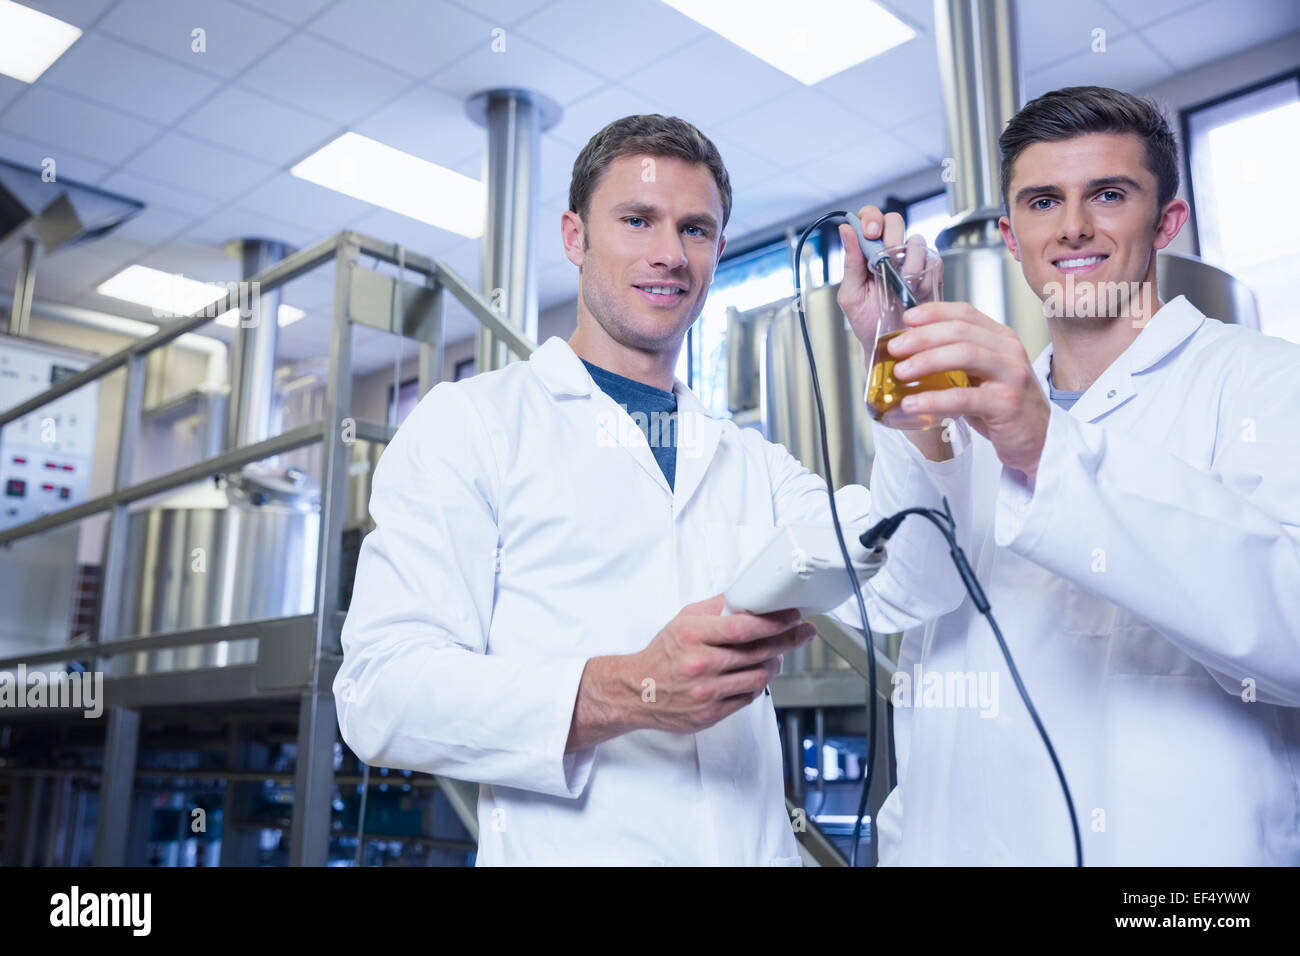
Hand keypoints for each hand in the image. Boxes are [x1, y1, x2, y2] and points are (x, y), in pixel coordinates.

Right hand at [630, 594, 814, 733]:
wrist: (637, 692)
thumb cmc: (662, 655)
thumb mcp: (682, 621)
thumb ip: (715, 608)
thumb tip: (746, 597)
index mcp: (693, 636)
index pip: (744, 627)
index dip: (775, 622)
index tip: (792, 617)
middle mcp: (701, 665)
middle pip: (758, 652)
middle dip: (787, 640)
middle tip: (803, 632)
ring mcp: (707, 692)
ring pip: (759, 676)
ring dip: (774, 664)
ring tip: (776, 655)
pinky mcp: (711, 713)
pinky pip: (748, 697)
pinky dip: (757, 684)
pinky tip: (755, 674)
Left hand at [836, 205, 940, 351]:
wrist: (890, 346)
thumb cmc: (867, 322)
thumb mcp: (851, 294)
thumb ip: (850, 262)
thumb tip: (845, 230)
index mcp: (867, 252)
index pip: (869, 218)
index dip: (871, 218)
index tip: (871, 233)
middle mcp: (890, 251)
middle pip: (895, 220)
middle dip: (891, 237)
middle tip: (888, 260)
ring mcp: (912, 259)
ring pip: (916, 240)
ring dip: (908, 263)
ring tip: (900, 286)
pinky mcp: (932, 271)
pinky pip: (932, 260)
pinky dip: (924, 276)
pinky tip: (915, 291)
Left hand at [888, 302, 1049, 478]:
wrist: (1039, 440)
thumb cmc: (1003, 407)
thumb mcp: (982, 374)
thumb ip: (956, 359)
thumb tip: (908, 353)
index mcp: (1001, 339)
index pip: (965, 313)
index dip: (933, 312)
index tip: (906, 319)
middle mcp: (1009, 351)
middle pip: (960, 332)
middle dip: (922, 337)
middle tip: (894, 348)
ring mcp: (1011, 376)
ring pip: (965, 355)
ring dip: (926, 361)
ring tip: (900, 373)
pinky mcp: (1006, 404)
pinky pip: (964, 397)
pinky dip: (933, 399)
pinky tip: (912, 404)